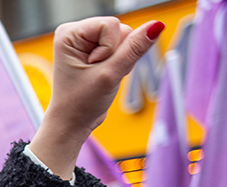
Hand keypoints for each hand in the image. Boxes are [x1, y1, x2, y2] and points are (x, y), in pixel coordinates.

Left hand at [29, 18, 161, 178]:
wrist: (73, 122)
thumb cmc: (80, 103)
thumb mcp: (110, 75)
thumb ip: (135, 48)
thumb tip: (157, 26)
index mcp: (69, 33)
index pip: (110, 24)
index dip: (110, 49)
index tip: (93, 68)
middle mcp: (76, 32)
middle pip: (119, 28)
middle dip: (117, 53)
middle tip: (100, 74)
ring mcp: (87, 40)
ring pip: (124, 37)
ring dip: (121, 58)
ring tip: (103, 75)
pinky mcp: (97, 48)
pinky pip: (123, 46)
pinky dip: (121, 61)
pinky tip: (107, 73)